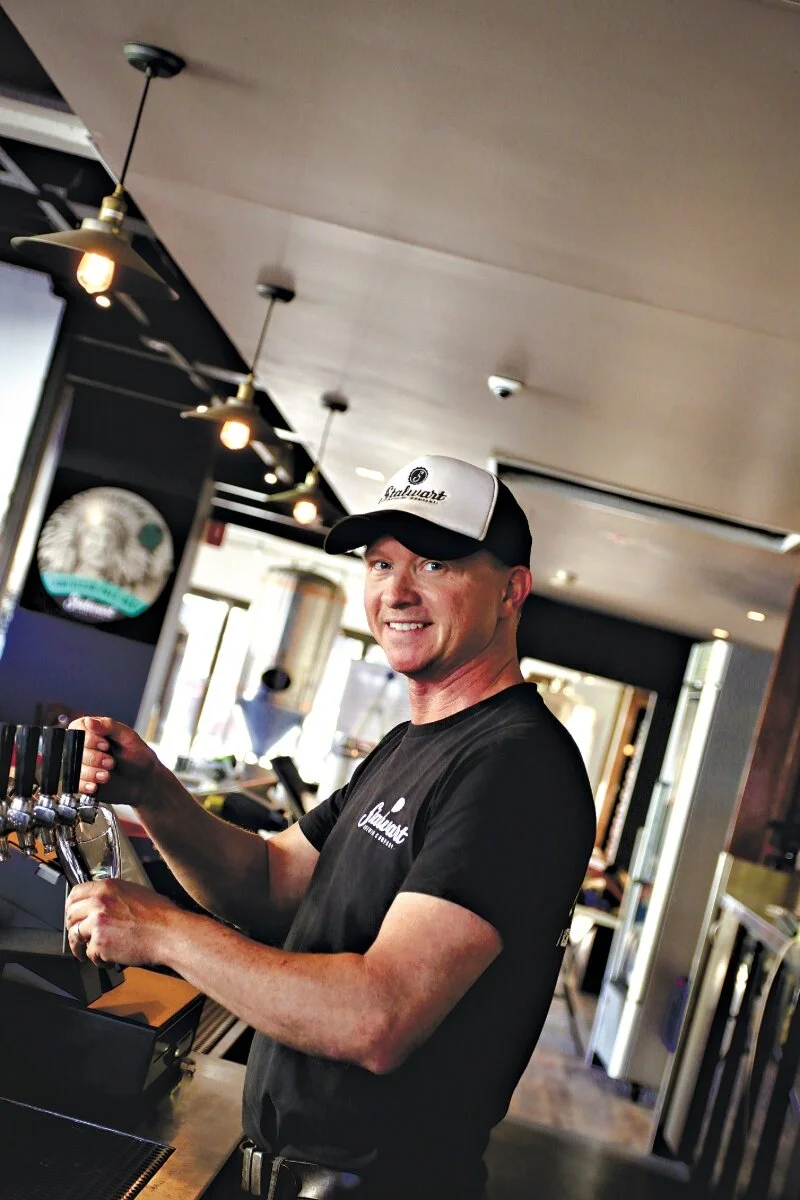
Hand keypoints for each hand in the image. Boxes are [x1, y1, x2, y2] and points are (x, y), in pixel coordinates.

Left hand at [65, 879, 180, 967]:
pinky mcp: (100, 944)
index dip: (72, 906)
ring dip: (81, 946)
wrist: (168, 933)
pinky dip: (99, 958)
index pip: (75, 893)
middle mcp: (98, 903)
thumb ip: (114, 895)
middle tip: (80, 935)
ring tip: (89, 951)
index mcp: (107, 887)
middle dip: (73, 927)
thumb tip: (103, 903)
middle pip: (70, 915)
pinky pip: (90, 954)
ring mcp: (97, 924)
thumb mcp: (136, 892)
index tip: (74, 914)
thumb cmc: (160, 915)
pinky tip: (110, 957)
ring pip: (75, 936)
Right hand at [69, 716, 159, 808]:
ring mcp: (81, 763)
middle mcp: (83, 746)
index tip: (106, 746)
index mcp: (92, 730)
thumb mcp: (127, 737)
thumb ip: (109, 726)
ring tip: (107, 775)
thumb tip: (89, 721)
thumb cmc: (137, 755)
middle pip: (74, 749)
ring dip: (91, 773)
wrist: (143, 780)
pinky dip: (86, 785)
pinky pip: (74, 783)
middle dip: (94, 758)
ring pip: (74, 767)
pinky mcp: (82, 780)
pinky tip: (96, 786)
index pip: (77, 728)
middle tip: (111, 762)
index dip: (89, 739)